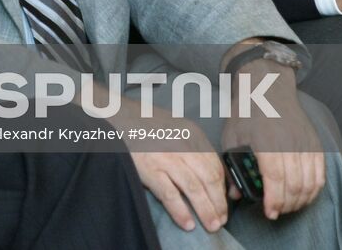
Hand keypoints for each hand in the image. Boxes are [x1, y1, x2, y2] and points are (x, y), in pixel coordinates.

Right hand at [111, 102, 227, 232]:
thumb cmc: (145, 125)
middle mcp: (182, 145)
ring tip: (211, 225)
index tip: (225, 202)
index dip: (223, 187)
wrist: (116, 116)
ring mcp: (166, 157)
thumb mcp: (175, 128)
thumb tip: (209, 172)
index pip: (215, 165)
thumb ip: (193, 147)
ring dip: (205, 210)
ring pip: (194, 188)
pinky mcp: (149, 169)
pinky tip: (188, 223)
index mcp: (192, 133)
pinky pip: (170, 194)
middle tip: (221, 219)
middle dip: (218, 202)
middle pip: (209, 179)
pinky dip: (181, 211)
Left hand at [220, 61, 324, 219]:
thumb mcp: (231, 137)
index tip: (270, 213)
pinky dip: (314, 189)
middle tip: (277, 212)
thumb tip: (234, 194)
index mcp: (266, 141)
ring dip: (300, 200)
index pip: (275, 179)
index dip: (274, 201)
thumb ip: (232, 167)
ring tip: (288, 206)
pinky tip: (303, 195)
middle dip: (286, 204)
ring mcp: (305, 143)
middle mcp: (289, 143)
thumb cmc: (246, 112)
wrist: (268, 87)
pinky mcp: (315, 143)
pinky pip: (320, 173)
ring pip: (310, 182)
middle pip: (294, 185)